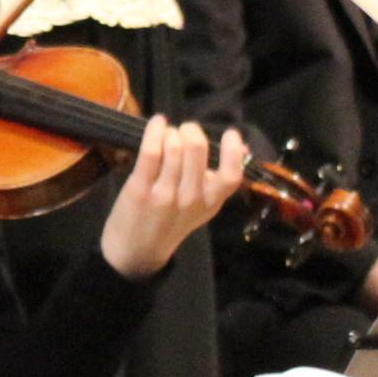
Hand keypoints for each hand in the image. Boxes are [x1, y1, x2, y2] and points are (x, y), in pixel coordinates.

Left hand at [96, 116, 252, 280]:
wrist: (135, 253)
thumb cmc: (169, 223)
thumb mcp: (201, 207)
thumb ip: (217, 179)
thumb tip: (241, 146)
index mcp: (211, 203)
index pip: (231, 175)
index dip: (232, 150)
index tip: (229, 134)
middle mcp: (191, 199)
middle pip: (197, 149)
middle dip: (191, 130)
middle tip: (184, 131)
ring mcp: (165, 194)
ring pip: (173, 147)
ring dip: (170, 132)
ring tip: (167, 134)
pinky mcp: (140, 189)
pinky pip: (151, 152)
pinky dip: (154, 131)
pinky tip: (157, 123)